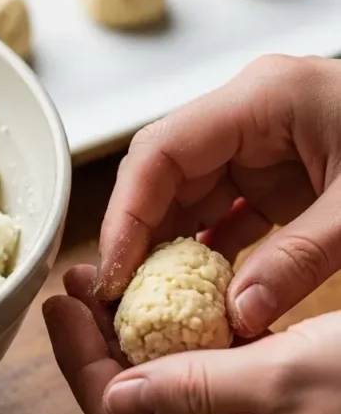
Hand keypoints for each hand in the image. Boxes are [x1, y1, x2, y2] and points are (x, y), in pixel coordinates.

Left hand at [44, 265, 340, 413]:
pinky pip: (215, 384)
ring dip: (141, 342)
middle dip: (102, 349)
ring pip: (178, 395)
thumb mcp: (286, 375)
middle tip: (77, 289)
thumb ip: (197, 386)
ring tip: (110, 289)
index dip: (82, 367)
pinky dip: (187, 344)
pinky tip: (172, 306)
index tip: (59, 309)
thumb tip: (114, 395)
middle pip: (144, 413)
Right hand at [96, 54, 340, 336]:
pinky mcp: (273, 168)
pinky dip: (208, 249)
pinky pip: (222, 207)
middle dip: (139, 236)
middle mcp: (248, 113)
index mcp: (263, 97)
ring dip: (169, 248)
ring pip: (186, 193)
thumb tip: (236, 316)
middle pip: (163, 173)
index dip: (126, 213)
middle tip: (124, 298)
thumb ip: (298, 260)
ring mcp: (258, 140)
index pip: (161, 150)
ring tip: (154, 304)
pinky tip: (199, 290)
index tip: (115, 272)